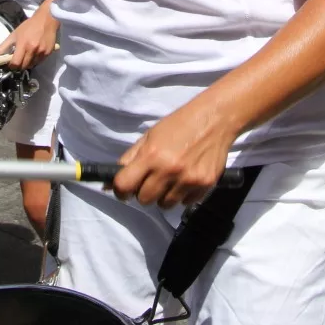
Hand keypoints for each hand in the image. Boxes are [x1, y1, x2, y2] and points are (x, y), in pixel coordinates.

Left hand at [0, 4, 57, 69]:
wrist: (47, 19)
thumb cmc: (29, 26)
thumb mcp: (14, 34)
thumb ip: (2, 46)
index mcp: (23, 44)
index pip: (15, 63)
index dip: (11, 66)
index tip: (10, 63)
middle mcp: (33, 49)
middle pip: (23, 66)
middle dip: (19, 66)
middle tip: (17, 60)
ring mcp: (42, 52)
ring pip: (32, 65)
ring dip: (27, 63)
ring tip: (26, 55)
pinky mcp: (49, 53)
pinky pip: (39, 62)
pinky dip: (35, 60)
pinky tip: (34, 53)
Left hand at [113, 100, 237, 208]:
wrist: (215, 119)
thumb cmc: (179, 125)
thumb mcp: (150, 136)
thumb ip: (130, 159)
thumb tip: (109, 183)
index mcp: (152, 155)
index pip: (124, 185)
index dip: (120, 191)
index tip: (124, 190)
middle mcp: (169, 170)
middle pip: (144, 200)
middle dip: (144, 192)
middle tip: (152, 179)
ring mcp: (188, 180)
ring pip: (165, 205)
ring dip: (164, 195)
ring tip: (172, 178)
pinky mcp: (205, 186)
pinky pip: (186, 203)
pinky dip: (183, 195)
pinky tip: (187, 177)